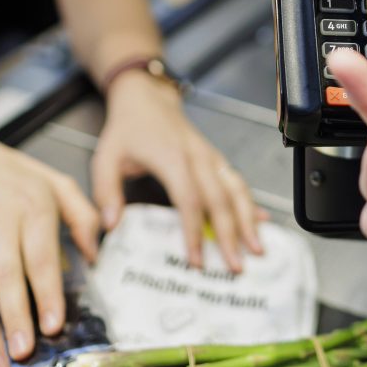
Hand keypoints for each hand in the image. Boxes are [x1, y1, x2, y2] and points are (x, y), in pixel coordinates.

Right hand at [0, 116, 99, 366]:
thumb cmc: (11, 175)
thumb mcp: (55, 183)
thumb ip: (82, 216)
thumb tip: (97, 255)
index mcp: (33, 207)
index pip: (41, 257)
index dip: (47, 293)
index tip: (54, 324)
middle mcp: (0, 224)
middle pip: (7, 276)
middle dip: (16, 317)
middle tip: (25, 352)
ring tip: (1, 359)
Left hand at [91, 74, 262, 271]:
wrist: (147, 99)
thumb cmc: (127, 129)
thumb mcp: (105, 157)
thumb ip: (106, 191)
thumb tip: (111, 226)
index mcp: (171, 158)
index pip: (189, 199)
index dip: (195, 231)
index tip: (196, 261)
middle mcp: (197, 157)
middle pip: (220, 199)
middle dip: (231, 235)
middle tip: (236, 267)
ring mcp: (211, 157)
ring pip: (236, 190)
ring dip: (248, 221)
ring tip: (257, 249)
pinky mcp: (216, 159)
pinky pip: (237, 183)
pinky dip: (250, 204)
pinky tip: (261, 222)